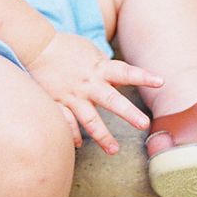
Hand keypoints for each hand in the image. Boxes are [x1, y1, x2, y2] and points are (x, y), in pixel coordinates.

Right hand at [25, 32, 162, 154]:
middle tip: (144, 124)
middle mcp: (88, 84)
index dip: (143, 76)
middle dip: (128, 113)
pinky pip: (67, 123)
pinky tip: (79, 145)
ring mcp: (72, 96)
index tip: (160, 82)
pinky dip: (73, 135)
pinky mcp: (57, 103)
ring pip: (89, 120)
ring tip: (114, 150)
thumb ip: (106, 68)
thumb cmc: (67, 48)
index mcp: (99, 68)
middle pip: (111, 100)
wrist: (36, 46)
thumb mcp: (91, 52)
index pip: (126, 72)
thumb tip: (121, 79)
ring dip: (103, 136)